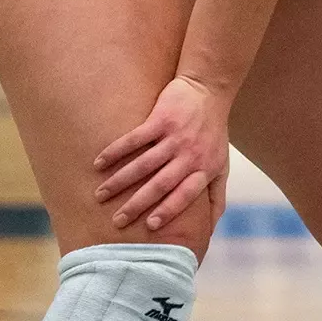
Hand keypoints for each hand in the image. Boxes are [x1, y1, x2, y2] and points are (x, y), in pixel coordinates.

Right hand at [93, 75, 231, 231]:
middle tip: (117, 221)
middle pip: (160, 184)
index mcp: (204, 169)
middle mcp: (189, 155)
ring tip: (100, 195)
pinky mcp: (161, 119)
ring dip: (120, 181)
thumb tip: (210, 230)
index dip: (168, 210)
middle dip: (137, 204)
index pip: (185, 195)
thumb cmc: (214, 133)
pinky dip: (116, 151)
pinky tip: (99, 163)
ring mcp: (175, 137)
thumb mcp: (222, 166)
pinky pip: (134, 139)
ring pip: (143, 164)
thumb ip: (216, 197)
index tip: (149, 226)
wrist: (209, 90)